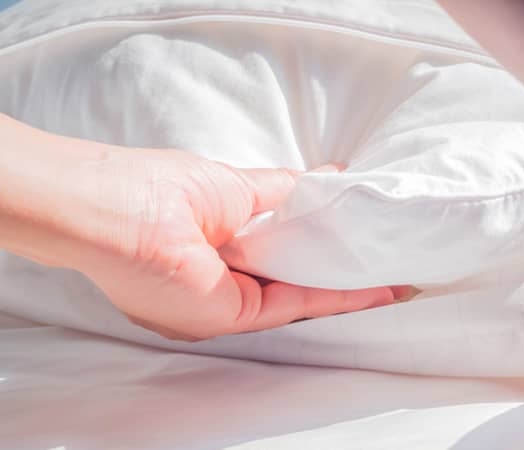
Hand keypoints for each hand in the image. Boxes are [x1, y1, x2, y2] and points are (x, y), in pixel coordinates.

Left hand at [75, 148, 401, 340]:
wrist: (117, 211)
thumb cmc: (164, 188)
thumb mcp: (238, 185)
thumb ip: (285, 190)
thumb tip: (328, 176)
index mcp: (224, 245)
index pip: (285, 249)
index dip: (325, 244)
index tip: (365, 237)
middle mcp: (228, 278)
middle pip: (297, 276)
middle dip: (343, 270)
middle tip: (390, 263)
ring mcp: (231, 300)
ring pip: (301, 296)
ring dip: (349, 288)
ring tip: (395, 278)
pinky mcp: (233, 315)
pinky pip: (294, 305)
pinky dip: (336, 298)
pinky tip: (373, 289)